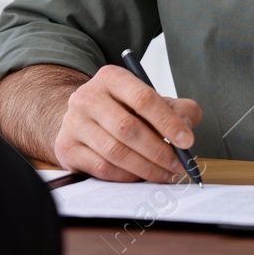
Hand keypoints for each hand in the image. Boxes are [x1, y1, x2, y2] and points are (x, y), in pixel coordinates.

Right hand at [54, 65, 202, 182]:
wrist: (83, 120)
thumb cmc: (124, 111)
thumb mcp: (153, 102)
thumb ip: (178, 109)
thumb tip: (186, 128)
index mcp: (111, 78)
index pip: (143, 98)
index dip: (168, 122)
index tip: (187, 142)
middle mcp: (87, 96)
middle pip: (128, 128)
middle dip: (159, 151)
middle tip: (178, 165)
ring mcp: (73, 122)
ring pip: (115, 151)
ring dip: (146, 168)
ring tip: (165, 174)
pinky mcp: (66, 147)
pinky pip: (102, 167)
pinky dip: (126, 176)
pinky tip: (140, 177)